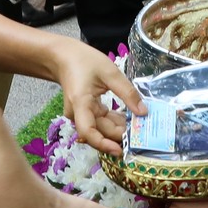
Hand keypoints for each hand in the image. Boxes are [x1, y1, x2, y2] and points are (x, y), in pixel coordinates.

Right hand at [50, 39, 141, 155]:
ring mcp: (81, 115)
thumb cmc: (85, 61)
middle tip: (142, 133)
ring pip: (101, 128)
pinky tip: (128, 118)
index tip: (120, 150)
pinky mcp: (85, 112)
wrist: (64, 57)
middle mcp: (78, 114)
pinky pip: (100, 121)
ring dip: (118, 128)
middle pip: (99, 131)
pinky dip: (113, 121)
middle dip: (119, 134)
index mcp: (81, 104)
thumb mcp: (110, 73)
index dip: (104, 144)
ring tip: (138, 125)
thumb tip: (143, 112)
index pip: (89, 132)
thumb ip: (127, 93)